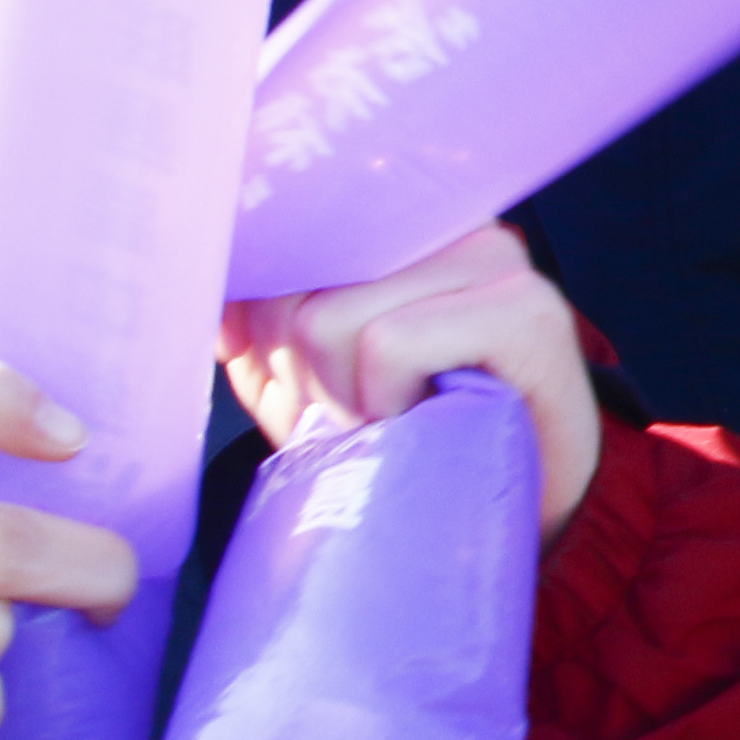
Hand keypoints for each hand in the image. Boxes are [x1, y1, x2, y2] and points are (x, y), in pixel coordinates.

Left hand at [220, 223, 601, 548]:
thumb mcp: (318, 382)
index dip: (254, 316)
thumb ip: (266, 332)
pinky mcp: (524, 310)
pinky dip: (384, 400)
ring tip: (385, 423)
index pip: (287, 238)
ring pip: (332, 318)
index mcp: (404, 229)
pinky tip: (418, 420)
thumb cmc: (412, 443)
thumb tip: (215, 311)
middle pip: (295, 289)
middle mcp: (450, 226)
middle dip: (298, 374)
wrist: (519, 513)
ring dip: (341, 398)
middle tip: (349, 418)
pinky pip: (389, 343)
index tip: (276, 377)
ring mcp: (495, 259)